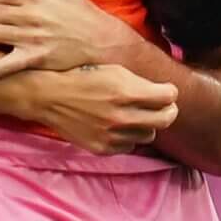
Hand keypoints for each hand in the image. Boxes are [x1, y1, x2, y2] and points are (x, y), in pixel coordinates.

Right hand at [18, 63, 179, 154]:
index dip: (170, 92)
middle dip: (169, 111)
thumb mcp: (114, 71)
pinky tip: (117, 126)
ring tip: (133, 115)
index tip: (166, 92)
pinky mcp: (103, 148)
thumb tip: (166, 94)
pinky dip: (128, 137)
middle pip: (165, 119)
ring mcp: (112, 135)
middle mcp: (122, 116)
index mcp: (126, 92)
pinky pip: (130, 146)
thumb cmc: (83, 78)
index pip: (169, 96)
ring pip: (149, 135)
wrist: (50, 97)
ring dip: (146, 125)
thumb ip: (141, 83)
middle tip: (165, 107)